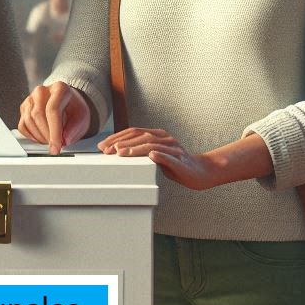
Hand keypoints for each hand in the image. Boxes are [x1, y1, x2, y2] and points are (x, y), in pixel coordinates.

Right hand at [18, 81, 90, 154]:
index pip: (52, 110)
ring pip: (28, 121)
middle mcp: (42, 91)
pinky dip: (31, 136)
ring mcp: (31, 98)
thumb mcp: (82, 118)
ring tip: (50, 141)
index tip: (56, 148)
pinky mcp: (24, 107)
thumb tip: (64, 140)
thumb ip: (74, 129)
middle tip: (55, 145)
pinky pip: (22, 126)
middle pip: (38, 115)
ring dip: (39, 137)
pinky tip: (41, 138)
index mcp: (59, 88)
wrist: (68, 103)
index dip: (54, 132)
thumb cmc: (75, 109)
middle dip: (46, 135)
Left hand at [99, 127, 215, 189]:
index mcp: (158, 135)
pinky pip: (168, 156)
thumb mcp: (156, 156)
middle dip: (121, 142)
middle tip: (107, 150)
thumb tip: (118, 152)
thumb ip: (142, 152)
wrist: (200, 172)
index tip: (104, 145)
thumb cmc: (176, 165)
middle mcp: (165, 138)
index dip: (117, 137)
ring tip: (121, 153)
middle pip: (140, 135)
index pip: (134, 132)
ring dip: (135, 148)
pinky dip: (159, 155)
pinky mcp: (180, 159)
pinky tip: (150, 156)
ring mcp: (173, 148)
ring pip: (151, 144)